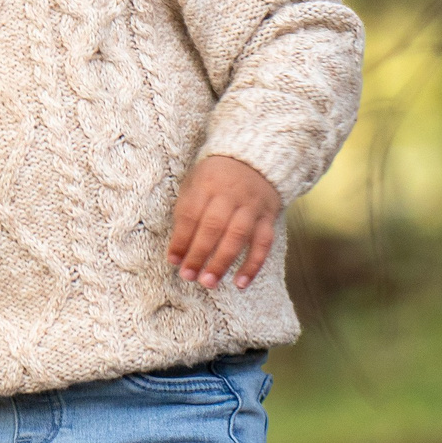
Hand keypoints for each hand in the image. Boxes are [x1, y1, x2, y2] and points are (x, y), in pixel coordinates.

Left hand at [166, 154, 282, 290]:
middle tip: (188, 275)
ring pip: (238, 236)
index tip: (173, 261)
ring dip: (223, 262)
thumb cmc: (216, 177)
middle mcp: (230, 195)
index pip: (191, 214)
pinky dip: (253, 264)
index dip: (181, 239)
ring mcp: (251, 206)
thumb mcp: (195, 182)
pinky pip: (263, 243)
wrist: (254, 159)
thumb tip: (177, 249)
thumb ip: (187, 211)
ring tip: (209, 282)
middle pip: (213, 226)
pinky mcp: (268, 217)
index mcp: (206, 184)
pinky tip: (241, 283)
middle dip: (199, 253)